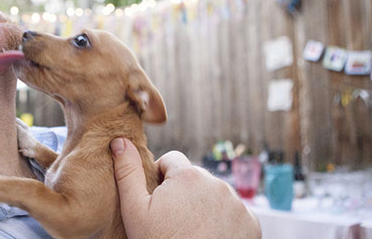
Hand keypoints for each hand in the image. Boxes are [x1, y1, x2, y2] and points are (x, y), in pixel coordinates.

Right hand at [110, 138, 260, 238]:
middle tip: (171, 220)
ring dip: (203, 205)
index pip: (171, 159)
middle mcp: (217, 183)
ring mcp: (237, 203)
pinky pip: (233, 213)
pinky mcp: (251, 222)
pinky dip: (223, 221)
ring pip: (213, 195)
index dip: (160, 178)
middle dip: (183, 192)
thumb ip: (128, 173)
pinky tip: (209, 236)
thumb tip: (120, 141)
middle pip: (193, 178)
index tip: (157, 200)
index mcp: (188, 175)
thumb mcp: (135, 211)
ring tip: (190, 230)